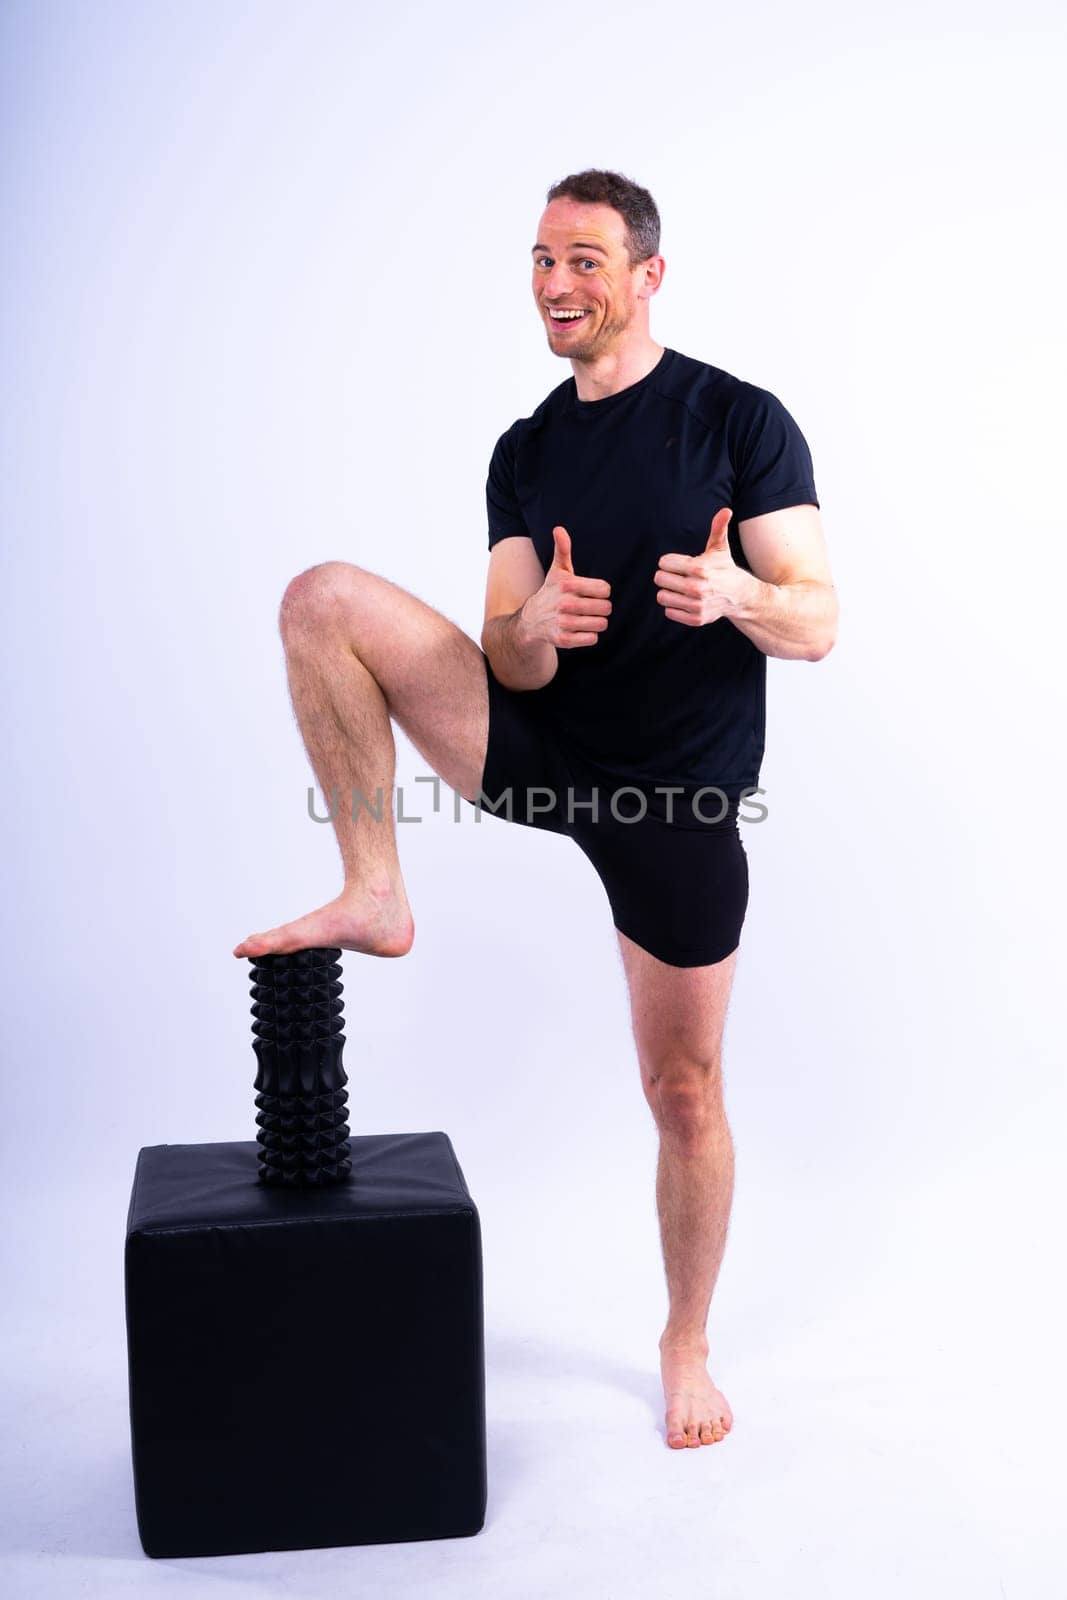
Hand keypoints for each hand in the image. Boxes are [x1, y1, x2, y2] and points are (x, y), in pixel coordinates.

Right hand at [521, 525, 611, 648]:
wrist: (532, 620)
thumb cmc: (551, 592)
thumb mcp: (557, 571)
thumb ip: (562, 550)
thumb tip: (559, 529)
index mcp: (567, 585)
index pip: (605, 589)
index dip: (602, 592)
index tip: (594, 593)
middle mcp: (565, 603)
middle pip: (605, 608)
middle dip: (602, 608)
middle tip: (593, 608)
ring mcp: (563, 623)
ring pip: (600, 624)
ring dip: (598, 622)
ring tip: (588, 619)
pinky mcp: (564, 640)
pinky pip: (592, 639)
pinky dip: (590, 635)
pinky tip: (581, 630)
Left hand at [654, 507, 752, 626]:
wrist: (739, 595)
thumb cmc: (725, 568)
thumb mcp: (720, 548)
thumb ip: (718, 528)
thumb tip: (726, 510)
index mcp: (699, 568)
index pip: (664, 563)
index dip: (669, 562)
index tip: (679, 564)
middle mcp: (697, 588)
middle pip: (660, 579)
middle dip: (666, 576)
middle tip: (677, 576)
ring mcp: (696, 605)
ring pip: (662, 596)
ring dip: (668, 592)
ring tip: (680, 588)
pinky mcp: (696, 619)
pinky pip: (669, 612)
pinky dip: (674, 606)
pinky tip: (685, 600)